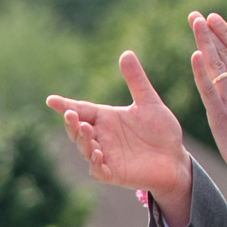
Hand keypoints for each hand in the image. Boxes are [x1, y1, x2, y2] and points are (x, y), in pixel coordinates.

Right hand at [47, 53, 192, 199]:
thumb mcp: (149, 102)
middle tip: (70, 113)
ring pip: (84, 148)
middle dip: (70, 122)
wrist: (175, 158)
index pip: (81, 109)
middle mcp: (101, 136)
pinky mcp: (113, 173)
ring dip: (82, 139)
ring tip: (86, 128)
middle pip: (77, 129)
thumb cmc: (161, 131)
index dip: (64, 105)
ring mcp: (105, 156)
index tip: (51, 100)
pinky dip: (95, 162)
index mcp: (106, 118)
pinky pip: (98, 169)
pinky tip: (97, 153)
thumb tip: (126, 53)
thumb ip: (136, 80)